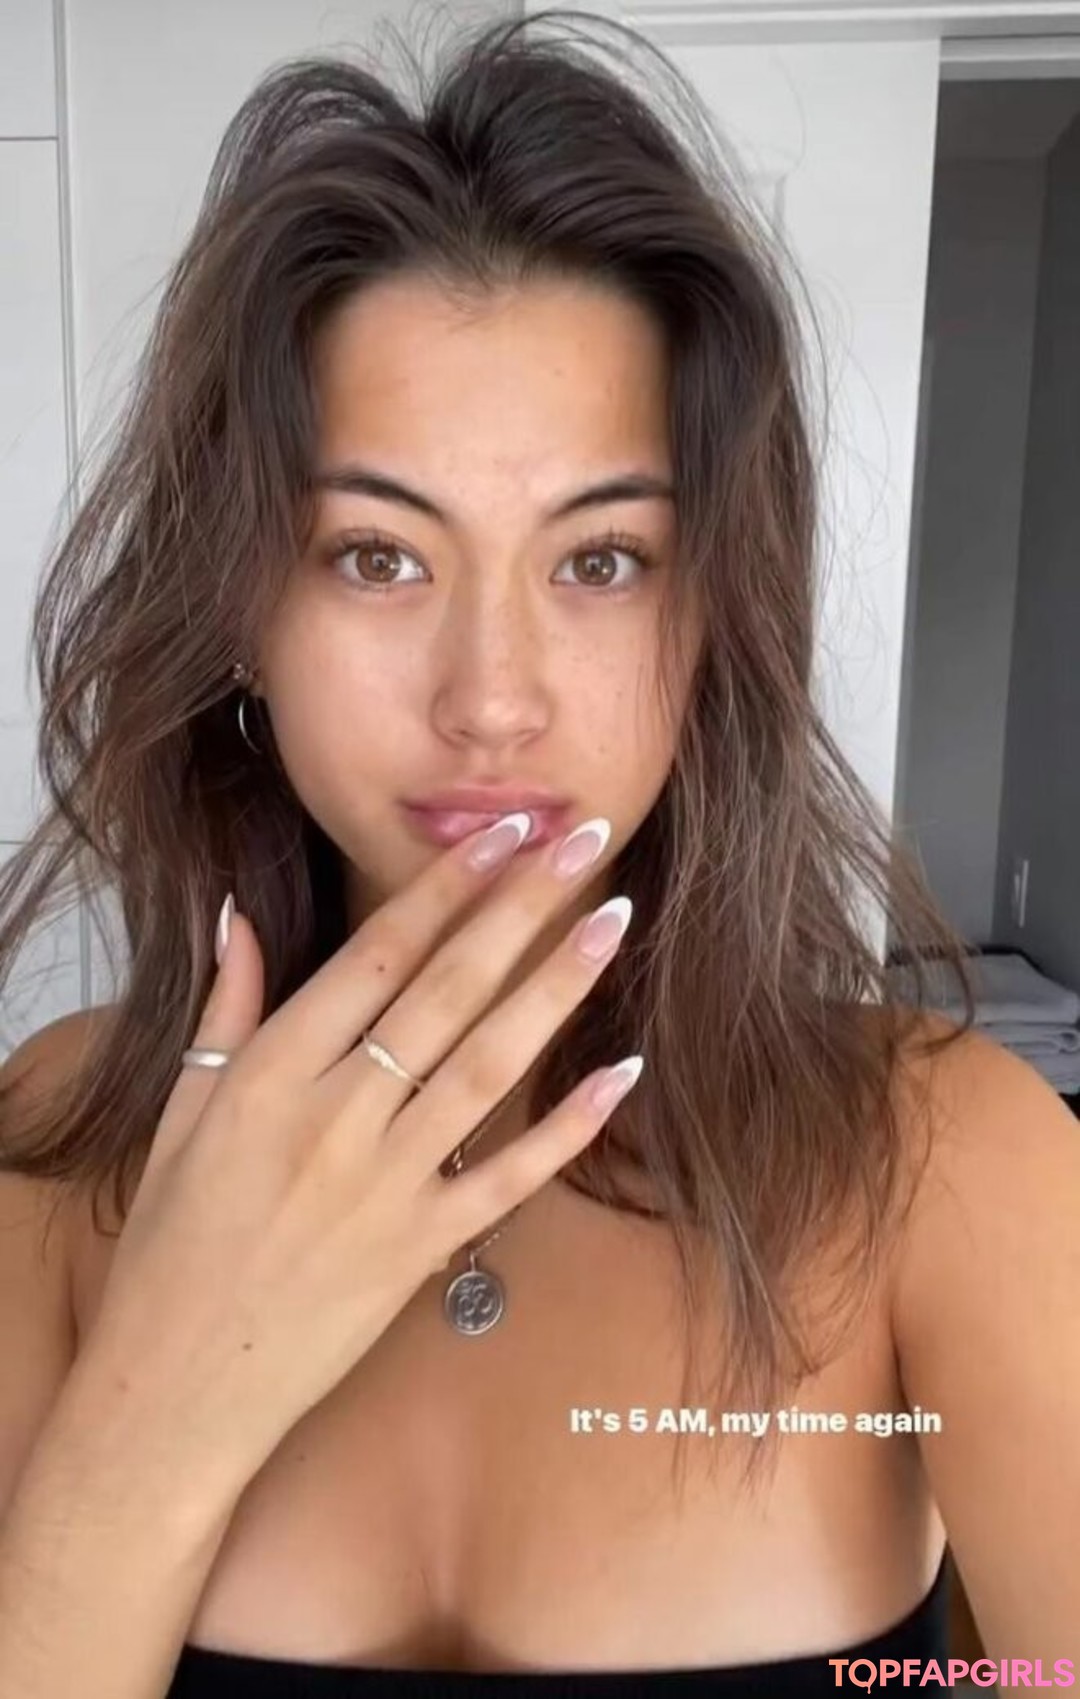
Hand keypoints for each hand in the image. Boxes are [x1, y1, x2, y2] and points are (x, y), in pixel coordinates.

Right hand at [73, 813, 639, 1490]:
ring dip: (557, 990)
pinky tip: (620, 1074)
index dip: (445, 887)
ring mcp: (385, 1187)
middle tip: (581, 838)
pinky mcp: (422, 1252)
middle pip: (445, 992)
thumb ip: (224, 1013)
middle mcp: (334, 1119)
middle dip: (519, 907)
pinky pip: (508, 1179)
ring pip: (487, 1068)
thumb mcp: (179, 1116)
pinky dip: (567, 1128)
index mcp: (269, 1076)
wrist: (173, 1390)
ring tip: (613, 923)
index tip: (501, 832)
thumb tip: (239, 915)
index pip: (374, 957)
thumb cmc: (172, 1248)